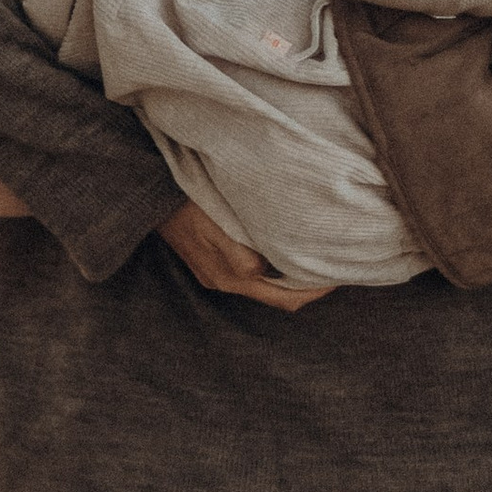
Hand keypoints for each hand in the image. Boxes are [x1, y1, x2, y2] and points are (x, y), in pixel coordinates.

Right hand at [158, 197, 337, 310]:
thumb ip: (237, 252)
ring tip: (316, 256)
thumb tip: (259, 272)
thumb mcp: (213, 224)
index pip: (286, 297)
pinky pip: (253, 272)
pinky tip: (283, 248)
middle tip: (337, 266)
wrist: (149, 194)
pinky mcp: (211, 261)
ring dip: (292, 275)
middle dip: (310, 285)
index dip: (317, 290)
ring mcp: (216, 273)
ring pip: (266, 285)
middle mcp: (225, 281)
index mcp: (231, 277)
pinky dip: (274, 266)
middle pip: (279, 296)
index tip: (342, 272)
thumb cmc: (185, 203)